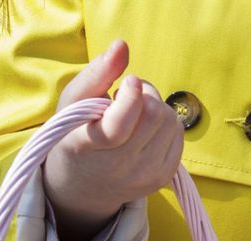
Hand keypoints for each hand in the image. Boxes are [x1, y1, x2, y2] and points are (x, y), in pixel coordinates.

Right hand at [44, 39, 184, 240]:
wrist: (82, 186)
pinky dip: (165, 124)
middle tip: (125, 98)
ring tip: (134, 114)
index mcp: (87, 148)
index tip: (126, 83)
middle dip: (145, 94)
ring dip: (156, 108)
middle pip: (155, 115)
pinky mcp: (162, 178)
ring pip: (171, 122)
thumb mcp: (72, 102)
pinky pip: (179, 135)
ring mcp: (143, 176)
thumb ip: (96, 73)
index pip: (119, 126)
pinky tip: (145, 129)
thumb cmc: (73, 135)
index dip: (131, 97)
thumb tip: (122, 46)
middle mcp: (118, 168)